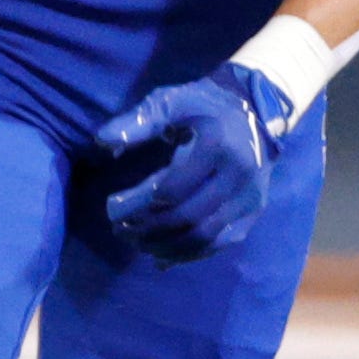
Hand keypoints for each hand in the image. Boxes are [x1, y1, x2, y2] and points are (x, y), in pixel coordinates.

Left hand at [93, 60, 298, 262]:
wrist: (254, 112)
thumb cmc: (203, 106)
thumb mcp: (170, 102)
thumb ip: (139, 121)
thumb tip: (103, 140)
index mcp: (216, 146)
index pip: (172, 189)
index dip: (139, 204)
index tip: (112, 207)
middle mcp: (238, 175)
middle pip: (187, 217)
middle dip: (148, 229)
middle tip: (119, 229)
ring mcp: (249, 197)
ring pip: (205, 236)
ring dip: (165, 246)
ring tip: (135, 242)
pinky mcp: (252, 212)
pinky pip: (221, 243)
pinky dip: (189, 254)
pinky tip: (161, 256)